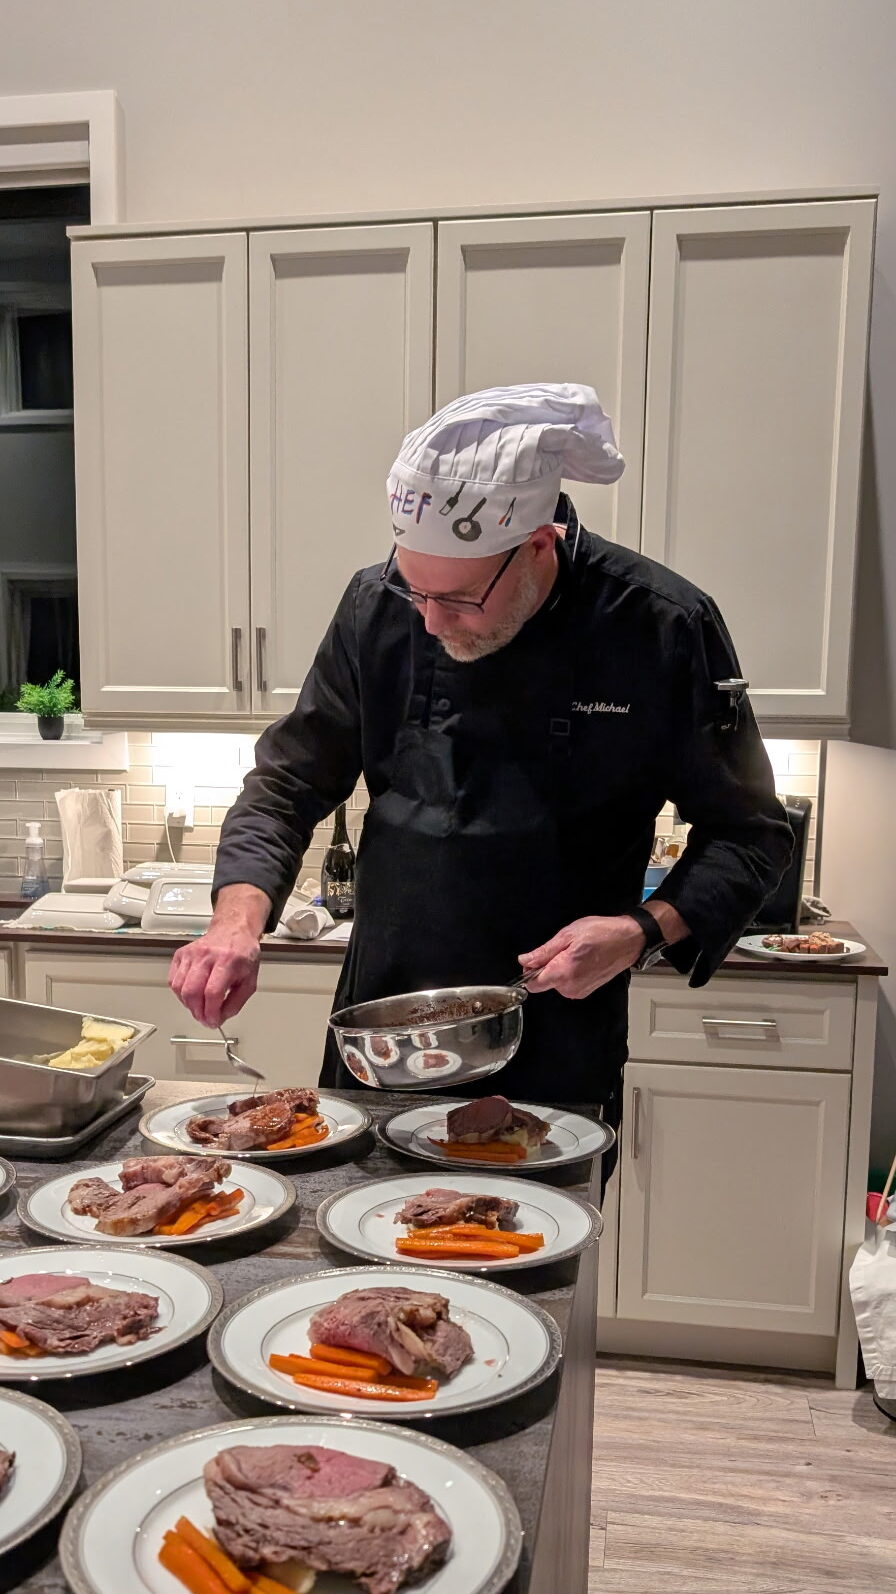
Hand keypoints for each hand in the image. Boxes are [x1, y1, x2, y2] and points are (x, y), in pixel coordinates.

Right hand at [168, 884, 268, 1025]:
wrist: (234, 931)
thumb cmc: (243, 954)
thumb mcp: (249, 981)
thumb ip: (236, 1003)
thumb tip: (220, 1018)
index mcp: (228, 960)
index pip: (212, 992)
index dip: (210, 1012)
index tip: (213, 1022)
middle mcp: (207, 955)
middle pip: (192, 991)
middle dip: (197, 1012)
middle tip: (205, 1018)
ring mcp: (191, 953)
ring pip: (179, 987)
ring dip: (188, 1004)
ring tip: (199, 1007)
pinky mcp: (181, 954)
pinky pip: (173, 980)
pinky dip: (180, 993)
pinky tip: (191, 994)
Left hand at [518, 915, 644, 999]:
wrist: (628, 940)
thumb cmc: (602, 934)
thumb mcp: (567, 935)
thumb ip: (543, 952)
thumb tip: (525, 960)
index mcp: (564, 973)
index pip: (532, 985)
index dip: (528, 971)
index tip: (533, 960)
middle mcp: (571, 987)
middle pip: (544, 983)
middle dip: (546, 966)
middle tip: (563, 949)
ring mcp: (579, 991)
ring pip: (556, 983)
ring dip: (559, 968)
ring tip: (575, 953)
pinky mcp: (585, 990)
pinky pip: (567, 984)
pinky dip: (569, 972)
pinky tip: (581, 960)